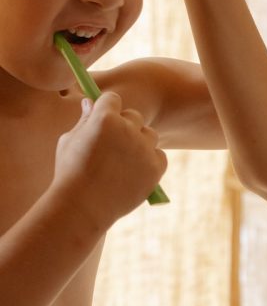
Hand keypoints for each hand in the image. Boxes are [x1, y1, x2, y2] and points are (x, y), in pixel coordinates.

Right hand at [53, 93, 166, 225]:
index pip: (113, 99)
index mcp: (104, 118)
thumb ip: (84, 120)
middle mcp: (128, 129)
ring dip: (139, 142)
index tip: (103, 119)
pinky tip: (134, 171)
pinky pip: (159, 155)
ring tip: (122, 160)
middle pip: (134, 116)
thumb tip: (91, 101)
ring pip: (149, 134)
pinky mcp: (156, 166)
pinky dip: (150, 161)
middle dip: (124, 125)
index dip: (107, 108)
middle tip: (111, 145)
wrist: (83, 207)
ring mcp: (144, 148)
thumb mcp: (69, 142)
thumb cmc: (71, 173)